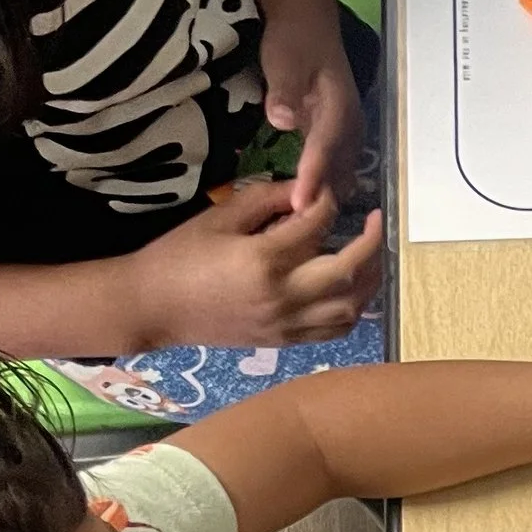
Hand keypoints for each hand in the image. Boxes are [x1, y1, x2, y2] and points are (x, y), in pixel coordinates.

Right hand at [130, 179, 383, 346]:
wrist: (154, 307)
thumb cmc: (179, 256)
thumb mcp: (219, 217)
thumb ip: (265, 201)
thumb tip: (305, 189)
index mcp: (262, 259)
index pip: (315, 226)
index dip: (329, 205)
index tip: (330, 193)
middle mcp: (282, 296)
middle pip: (347, 272)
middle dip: (370, 243)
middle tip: (377, 221)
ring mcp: (286, 324)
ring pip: (350, 307)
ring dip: (369, 280)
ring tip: (371, 254)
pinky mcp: (285, 341)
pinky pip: (334, 331)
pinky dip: (353, 309)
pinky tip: (353, 289)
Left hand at [259, 17, 364, 214]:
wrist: (306, 18)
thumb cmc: (294, 38)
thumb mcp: (283, 58)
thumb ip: (283, 89)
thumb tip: (282, 119)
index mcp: (339, 108)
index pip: (325, 149)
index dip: (313, 178)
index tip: (301, 204)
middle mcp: (350, 125)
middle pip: (338, 170)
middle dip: (321, 199)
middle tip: (300, 233)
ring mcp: (347, 131)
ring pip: (339, 173)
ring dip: (324, 198)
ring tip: (304, 229)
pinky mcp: (337, 135)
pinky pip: (334, 168)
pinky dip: (323, 186)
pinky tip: (308, 205)